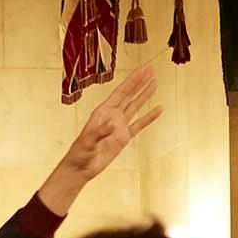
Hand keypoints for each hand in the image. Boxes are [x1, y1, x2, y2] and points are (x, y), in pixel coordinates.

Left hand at [38, 66, 161, 213]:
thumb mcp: (88, 142)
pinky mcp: (124, 138)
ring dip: (145, 95)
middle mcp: (112, 116)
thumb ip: (100, 132)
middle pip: (129, 95)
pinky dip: (149, 117)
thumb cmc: (80, 153)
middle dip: (140, 82)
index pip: (120, 93)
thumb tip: (113, 125)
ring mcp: (119, 126)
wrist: (81, 168)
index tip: (142, 70)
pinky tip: (158, 109)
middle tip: (151, 69)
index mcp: (102, 112)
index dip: (132, 81)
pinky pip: (139, 125)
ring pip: (135, 106)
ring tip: (155, 83)